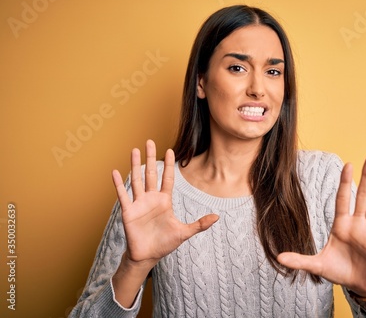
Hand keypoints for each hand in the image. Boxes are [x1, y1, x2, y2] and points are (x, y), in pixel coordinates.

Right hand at [112, 140, 218, 267]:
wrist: (147, 256)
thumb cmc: (164, 244)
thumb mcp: (184, 233)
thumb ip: (200, 224)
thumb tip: (217, 217)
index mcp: (164, 201)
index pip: (168, 178)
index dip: (169, 165)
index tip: (170, 150)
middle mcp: (151, 199)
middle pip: (151, 173)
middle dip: (151, 158)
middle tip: (149, 141)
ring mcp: (139, 204)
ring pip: (137, 180)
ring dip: (135, 165)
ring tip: (134, 150)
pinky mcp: (128, 212)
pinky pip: (123, 195)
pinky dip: (118, 184)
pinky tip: (115, 172)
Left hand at [277, 155, 365, 295]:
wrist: (357, 285)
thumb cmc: (338, 271)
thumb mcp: (318, 265)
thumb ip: (300, 260)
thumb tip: (279, 258)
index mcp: (341, 225)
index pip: (342, 199)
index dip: (345, 183)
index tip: (347, 165)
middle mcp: (357, 224)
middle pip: (362, 196)